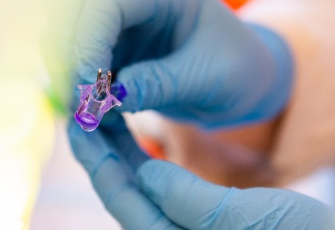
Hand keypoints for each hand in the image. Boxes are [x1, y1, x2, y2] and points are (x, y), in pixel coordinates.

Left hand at [67, 112, 334, 228]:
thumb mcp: (254, 219)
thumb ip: (195, 202)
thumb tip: (147, 172)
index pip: (127, 203)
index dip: (100, 162)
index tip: (81, 126)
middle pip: (126, 197)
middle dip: (103, 156)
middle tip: (85, 115)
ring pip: (140, 195)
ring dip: (120, 159)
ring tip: (105, 122)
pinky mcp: (202, 225)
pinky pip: (162, 194)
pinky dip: (145, 167)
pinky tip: (140, 148)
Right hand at [73, 0, 292, 127]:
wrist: (244, 84)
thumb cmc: (239, 71)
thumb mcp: (210, 79)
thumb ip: (162, 83)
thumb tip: (114, 95)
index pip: (109, 3)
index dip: (90, 39)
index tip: (90, 83)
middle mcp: (137, 7)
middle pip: (80, 18)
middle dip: (73, 57)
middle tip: (82, 101)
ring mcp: (123, 32)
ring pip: (75, 45)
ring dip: (74, 78)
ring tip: (89, 114)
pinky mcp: (116, 58)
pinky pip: (86, 72)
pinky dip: (85, 94)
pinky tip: (97, 119)